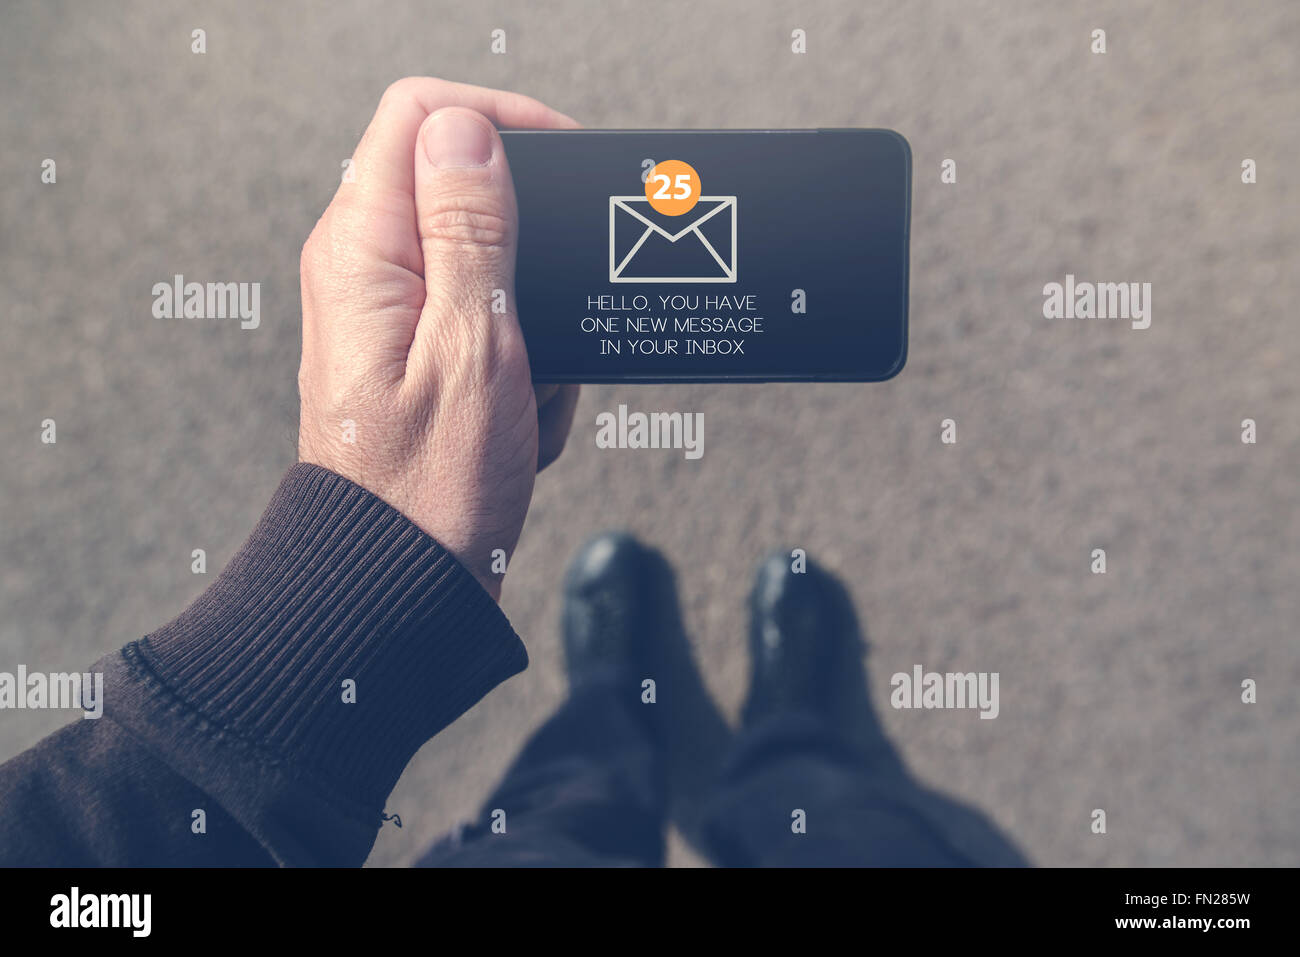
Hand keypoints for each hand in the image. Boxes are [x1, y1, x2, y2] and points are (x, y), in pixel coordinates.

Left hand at [297, 78, 580, 599]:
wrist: (402, 585)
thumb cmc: (430, 489)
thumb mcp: (475, 345)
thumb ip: (471, 228)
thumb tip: (466, 131)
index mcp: (363, 249)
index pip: (424, 116)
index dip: (501, 123)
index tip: (562, 167)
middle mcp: (363, 268)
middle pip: (468, 195)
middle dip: (533, 260)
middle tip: (548, 328)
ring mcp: (389, 313)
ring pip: (495, 273)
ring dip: (535, 332)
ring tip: (527, 396)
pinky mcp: (415, 354)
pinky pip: (492, 329)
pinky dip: (524, 370)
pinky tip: (517, 422)